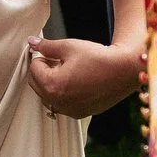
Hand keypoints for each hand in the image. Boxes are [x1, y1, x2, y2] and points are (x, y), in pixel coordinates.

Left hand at [24, 37, 141, 119]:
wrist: (124, 70)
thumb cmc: (99, 58)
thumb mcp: (69, 46)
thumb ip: (47, 46)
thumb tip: (32, 42)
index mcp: (52, 85)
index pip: (33, 69)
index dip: (42, 57)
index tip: (53, 53)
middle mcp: (58, 102)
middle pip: (37, 85)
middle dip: (44, 72)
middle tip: (59, 61)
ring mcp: (69, 110)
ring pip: (48, 97)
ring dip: (52, 84)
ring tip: (69, 71)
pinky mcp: (80, 113)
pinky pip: (62, 105)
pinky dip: (63, 94)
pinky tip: (77, 83)